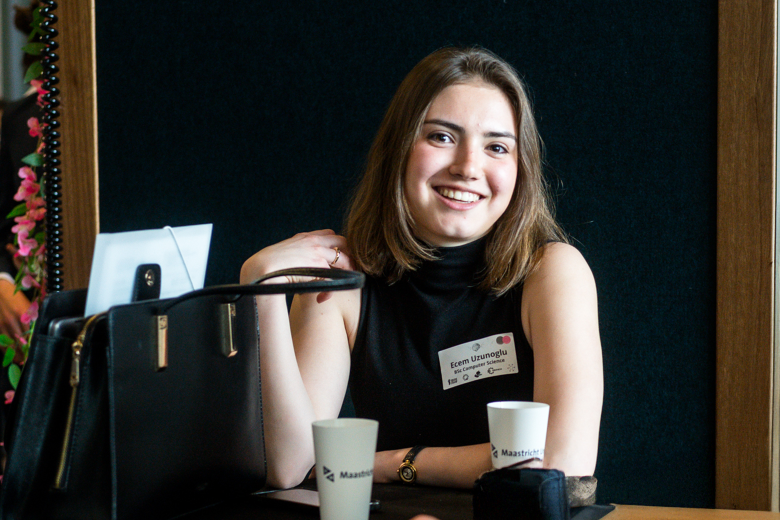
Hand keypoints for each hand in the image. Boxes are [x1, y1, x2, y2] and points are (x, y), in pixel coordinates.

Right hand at [0, 278, 30, 356]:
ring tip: (21, 361)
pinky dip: (5, 350)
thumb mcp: (28, 304)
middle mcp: (11, 321)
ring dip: (15, 355)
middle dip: (25, 353)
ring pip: (8, 345)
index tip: (37, 352)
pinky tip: (10, 355)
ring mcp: (1, 325)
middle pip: (20, 342)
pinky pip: (0, 342)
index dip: (33, 345)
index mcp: (23, 314)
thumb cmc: (15, 297)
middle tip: (29, 360)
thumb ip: (34, 316)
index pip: (31, 334)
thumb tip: (40, 329)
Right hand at [240, 230, 355, 302]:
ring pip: (342, 259)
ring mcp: (317, 254)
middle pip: (342, 242)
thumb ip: (295, 253)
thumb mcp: (283, 252)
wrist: (260, 268)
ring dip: (346, 271)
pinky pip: (333, 279)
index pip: (330, 234)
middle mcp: (313, 242)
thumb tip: (300, 267)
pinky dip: (329, 291)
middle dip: (348, 254)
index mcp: (305, 237)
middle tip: (348, 269)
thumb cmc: (267, 265)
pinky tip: (321, 299)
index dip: (336, 245)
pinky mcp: (318, 267)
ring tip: (342, 283)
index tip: (337, 258)